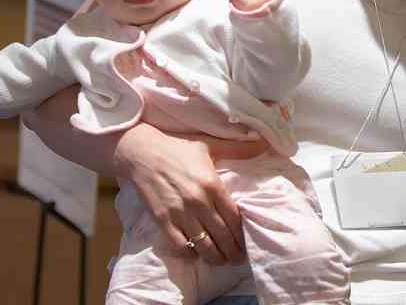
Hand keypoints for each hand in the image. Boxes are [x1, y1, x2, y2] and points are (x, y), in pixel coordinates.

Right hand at [114, 124, 266, 264]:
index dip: (242, 234)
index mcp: (212, 184)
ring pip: (203, 244)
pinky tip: (196, 253)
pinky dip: (190, 253)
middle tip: (238, 258)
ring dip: (214, 257)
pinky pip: (180, 245)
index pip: (234, 218)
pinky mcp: (162, 220)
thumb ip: (237, 149)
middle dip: (232, 251)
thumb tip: (263, 144)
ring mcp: (179, 213)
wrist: (142, 154)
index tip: (247, 242)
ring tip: (221, 261)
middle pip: (222, 235)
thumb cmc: (178, 149)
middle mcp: (198, 201)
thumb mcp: (210, 145)